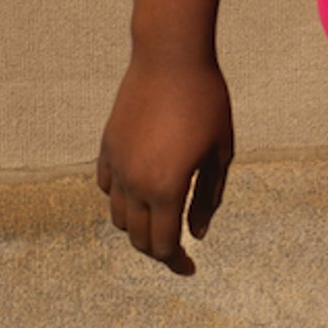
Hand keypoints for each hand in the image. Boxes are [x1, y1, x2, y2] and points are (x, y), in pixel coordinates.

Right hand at [96, 48, 233, 271]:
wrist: (170, 58)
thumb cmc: (205, 102)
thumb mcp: (219, 153)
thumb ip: (208, 198)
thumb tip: (198, 233)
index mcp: (166, 188)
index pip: (165, 245)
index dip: (178, 263)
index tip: (191, 269)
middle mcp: (135, 183)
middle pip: (139, 238)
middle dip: (159, 251)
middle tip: (178, 252)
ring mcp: (117, 164)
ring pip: (119, 217)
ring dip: (139, 228)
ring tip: (160, 223)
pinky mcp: (107, 146)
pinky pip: (107, 187)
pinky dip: (121, 200)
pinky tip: (140, 194)